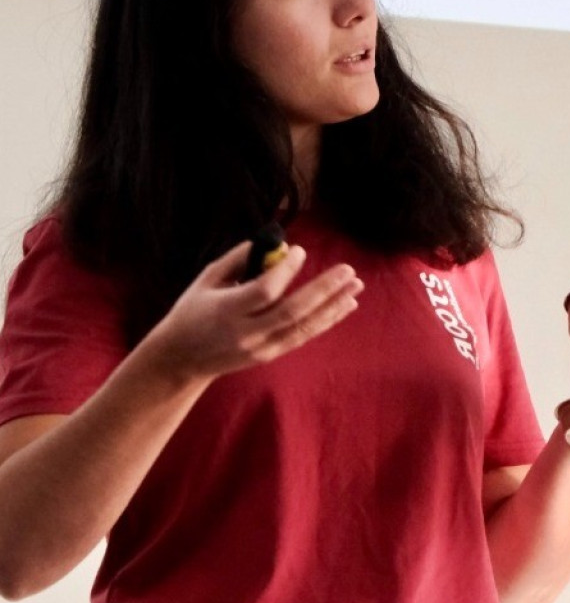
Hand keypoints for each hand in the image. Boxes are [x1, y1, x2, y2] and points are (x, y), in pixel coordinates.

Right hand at [146, 241, 362, 380]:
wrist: (180, 360)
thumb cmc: (191, 311)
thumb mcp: (206, 279)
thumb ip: (238, 259)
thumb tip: (274, 243)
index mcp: (226, 311)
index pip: (264, 291)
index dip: (286, 271)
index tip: (300, 251)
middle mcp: (246, 333)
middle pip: (293, 311)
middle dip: (324, 290)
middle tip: (348, 270)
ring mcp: (260, 348)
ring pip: (304, 327)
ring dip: (333, 306)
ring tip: (356, 287)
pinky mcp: (269, 355)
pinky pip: (302, 336)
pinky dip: (326, 320)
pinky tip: (345, 306)